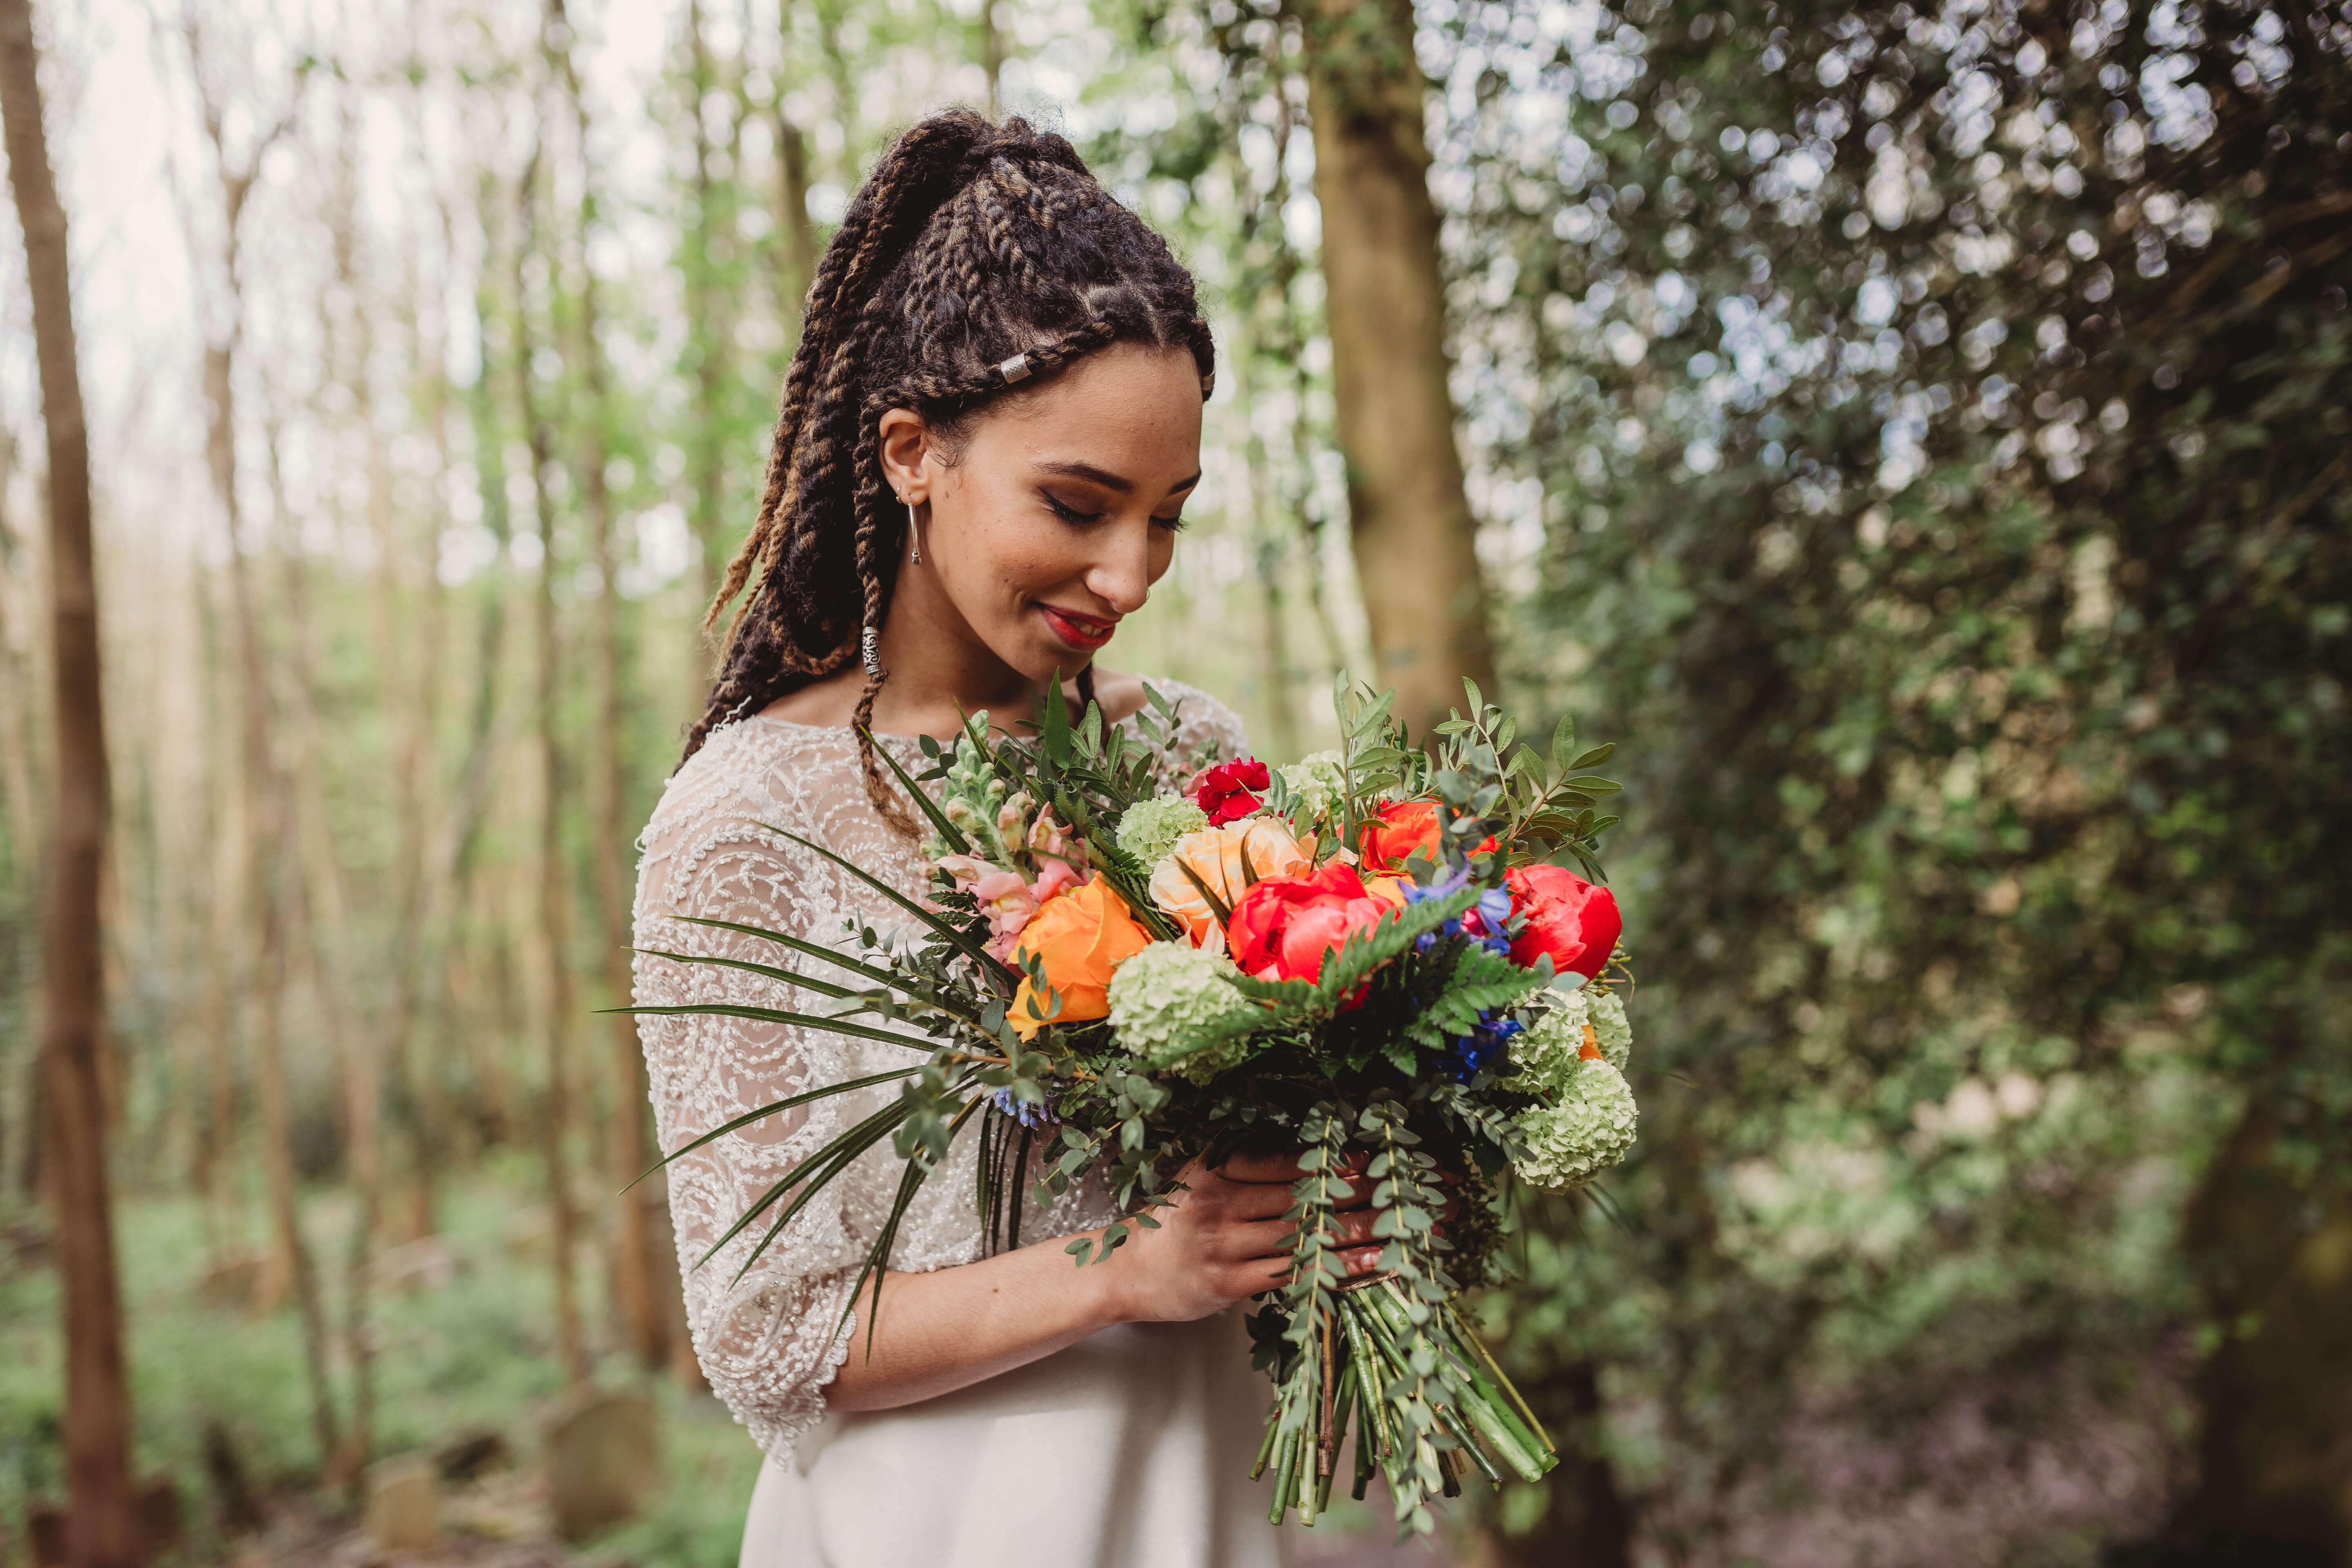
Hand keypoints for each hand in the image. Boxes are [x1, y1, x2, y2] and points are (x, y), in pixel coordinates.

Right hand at [1099, 1149, 1382, 1324]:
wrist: (1128, 1270)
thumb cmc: (1173, 1223)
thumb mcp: (1200, 1178)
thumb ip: (1243, 1162)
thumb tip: (1307, 1152)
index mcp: (1217, 1171)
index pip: (1285, 1162)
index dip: (1331, 1162)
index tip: (1371, 1159)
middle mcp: (1221, 1203)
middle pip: (1301, 1198)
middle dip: (1355, 1195)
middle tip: (1402, 1191)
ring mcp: (1225, 1245)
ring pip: (1303, 1236)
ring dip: (1357, 1233)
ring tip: (1401, 1228)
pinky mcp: (1230, 1282)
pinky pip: (1295, 1275)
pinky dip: (1337, 1269)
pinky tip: (1370, 1266)